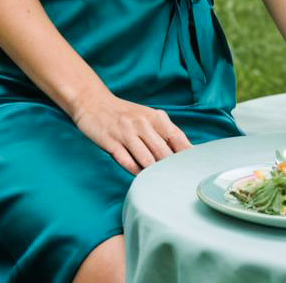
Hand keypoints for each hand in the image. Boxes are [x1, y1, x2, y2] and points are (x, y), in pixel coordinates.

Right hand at [69, 88, 192, 174]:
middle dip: (171, 170)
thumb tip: (186, 153)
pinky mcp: (111, 142)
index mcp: (155, 117)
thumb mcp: (147, 117)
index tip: (193, 170)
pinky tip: (139, 175)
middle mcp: (142, 124)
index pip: (178, 139)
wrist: (93, 101)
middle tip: (176, 183)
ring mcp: (126, 133)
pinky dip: (135, 172)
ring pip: (147, 161)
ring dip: (153, 173)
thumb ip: (165, 133)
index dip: (187, 156)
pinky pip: (128, 163)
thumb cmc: (125, 114)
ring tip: (158, 182)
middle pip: (164, 153)